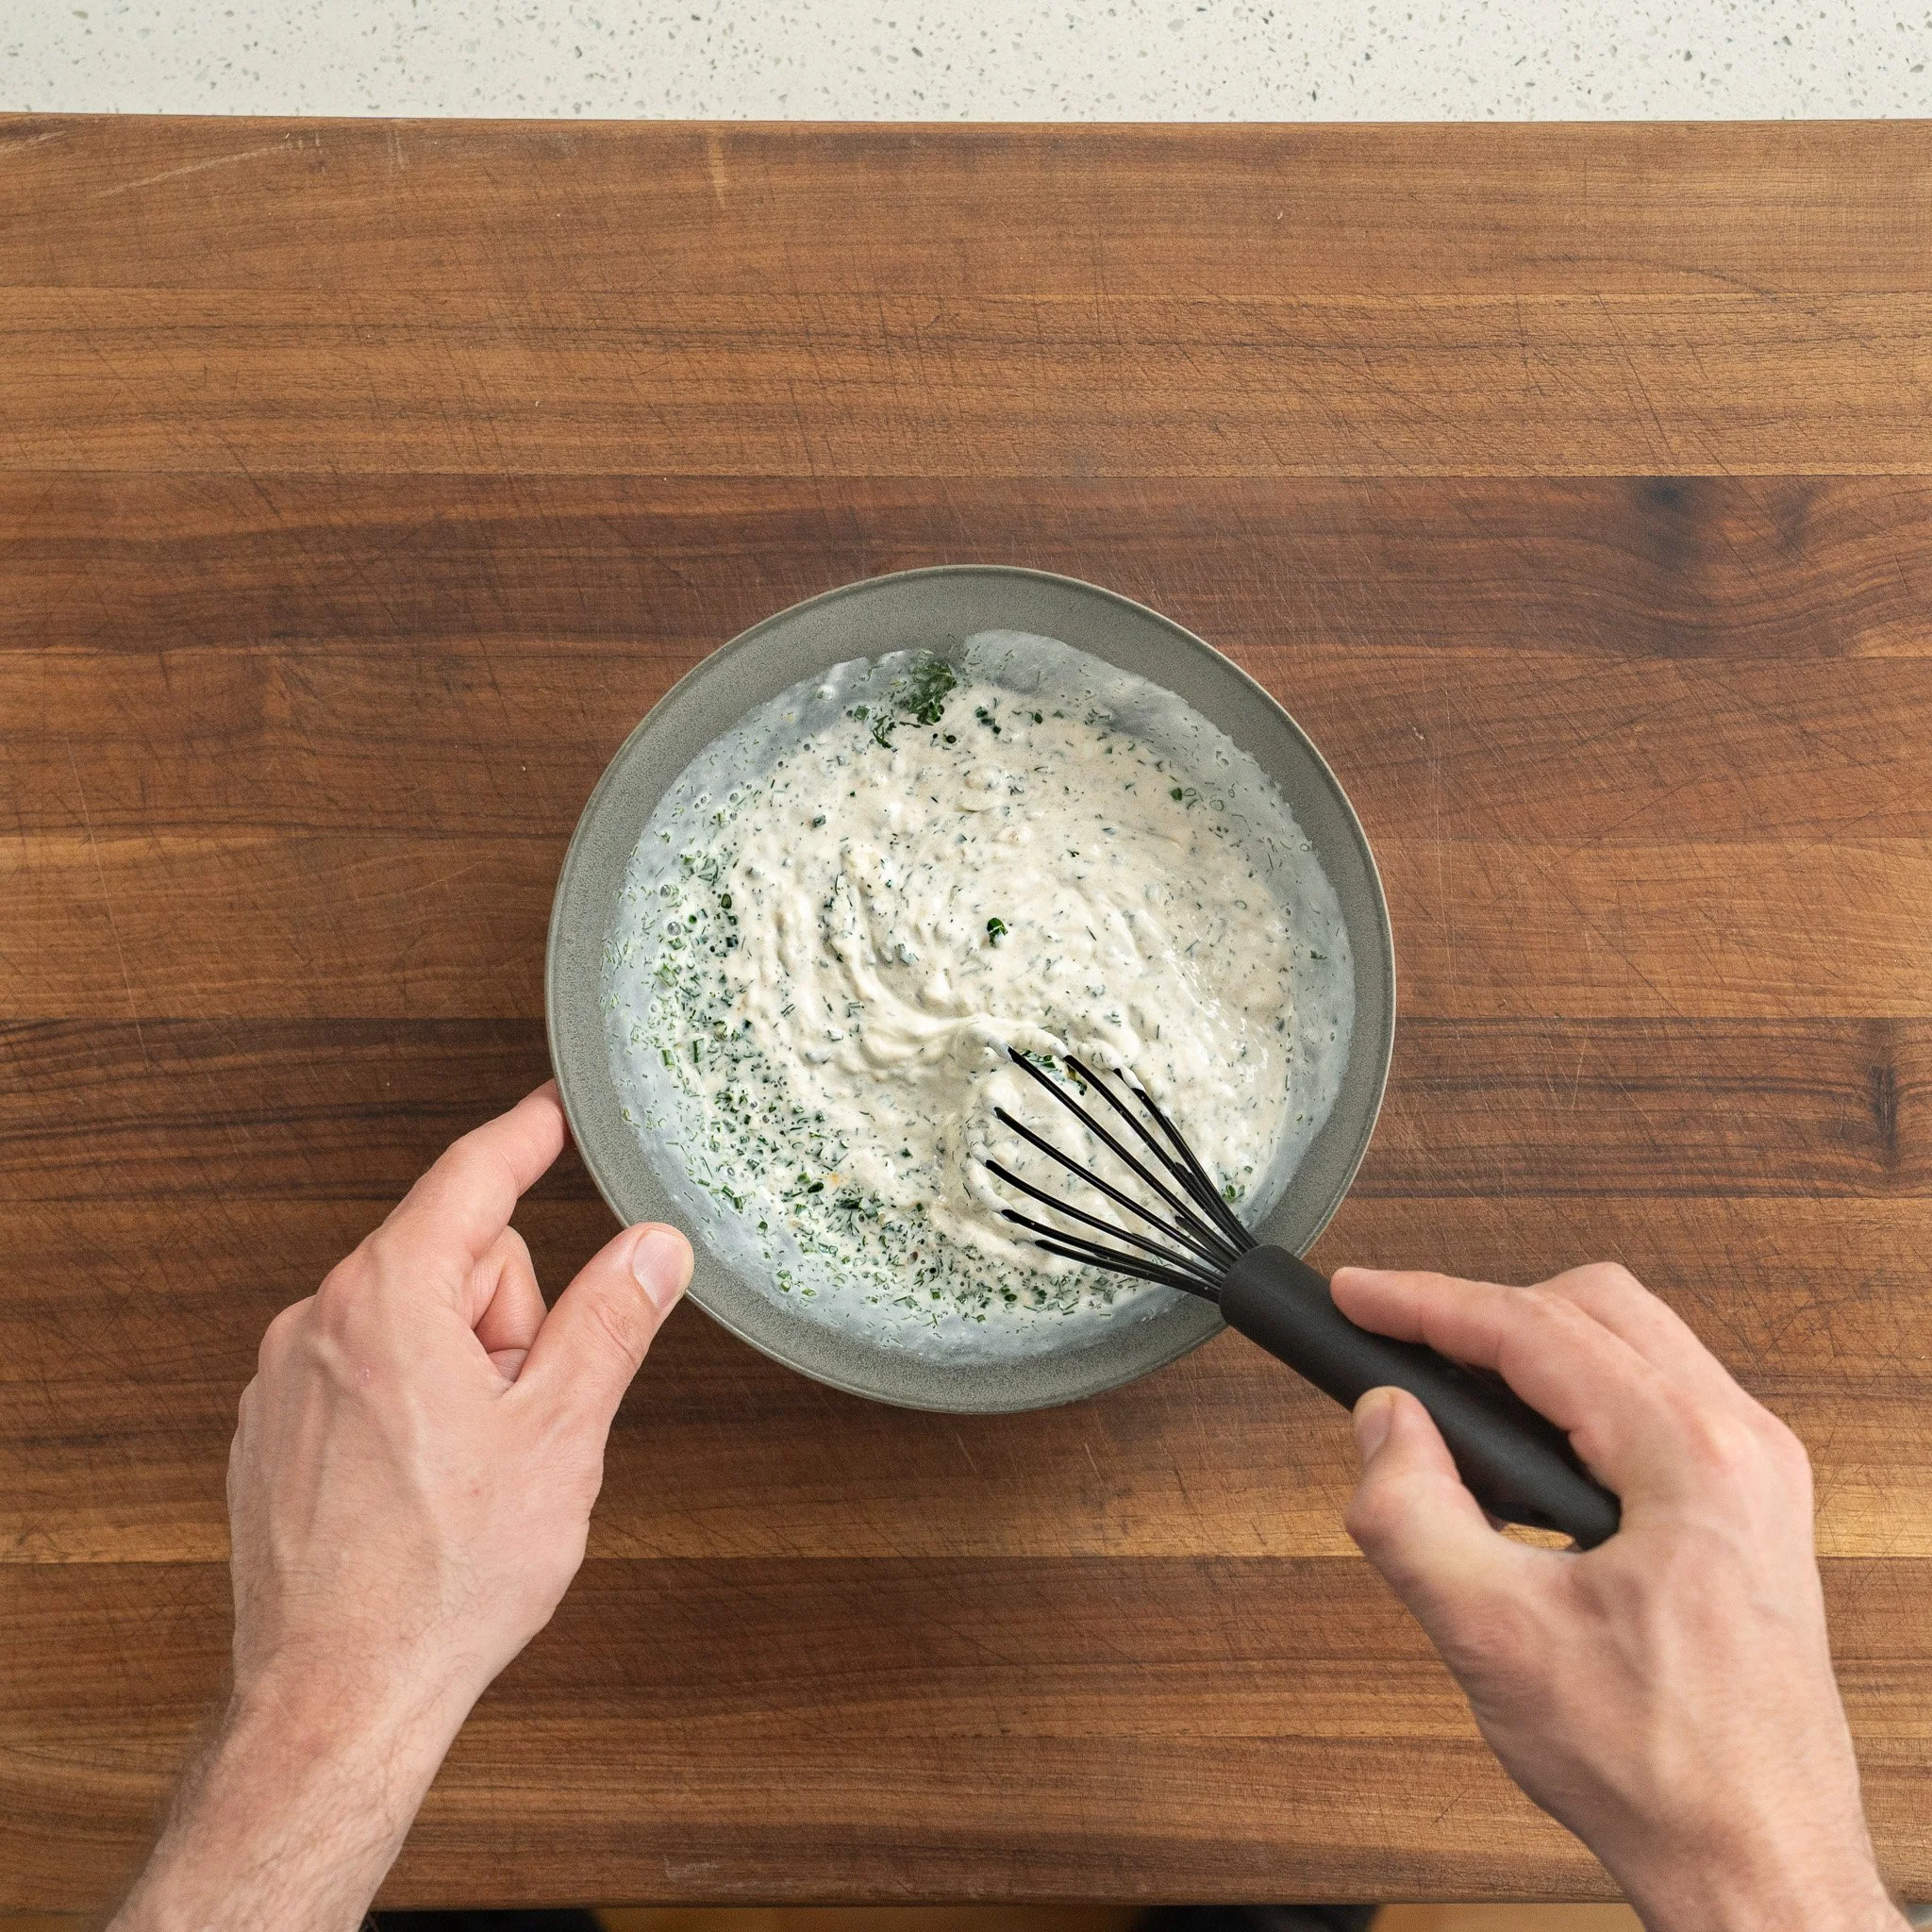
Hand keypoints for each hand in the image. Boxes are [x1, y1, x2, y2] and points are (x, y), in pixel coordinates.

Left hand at [112, 1082, 692, 1931]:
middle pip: (453, 1261)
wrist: (335, 1699)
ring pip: (409, 1322)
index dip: (527, 1136)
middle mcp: (317, 1320)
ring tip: (470, 1468)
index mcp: (388, 1299)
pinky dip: (407, 1404)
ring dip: (460, 1369)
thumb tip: (654, 1245)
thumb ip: (611, 1320)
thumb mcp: (562, 1434)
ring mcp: (281, 1379)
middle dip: (505, 1320)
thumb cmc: (444, 1578)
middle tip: (518, 1417)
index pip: (473, 1177)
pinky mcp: (268, 1433)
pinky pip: (362, 1372)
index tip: (558, 1109)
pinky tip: (421, 1489)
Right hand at [1333, 1262, 1905, 1931]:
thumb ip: (1412, 1512)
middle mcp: (1742, 1447)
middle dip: (1485, 1313)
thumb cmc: (1660, 1770)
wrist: (1755, 1860)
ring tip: (1453, 1401)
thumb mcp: (1493, 1638)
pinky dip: (1575, 1397)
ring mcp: (1757, 1474)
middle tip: (1401, 1339)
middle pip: (1594, 1306)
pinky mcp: (1750, 1507)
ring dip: (1532, 1352)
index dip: (1429, 1303)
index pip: (1535, 1330)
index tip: (1361, 1296)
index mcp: (1693, 1459)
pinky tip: (1523, 1455)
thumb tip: (1384, 1423)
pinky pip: (1655, 1397)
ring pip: (1630, 1342)